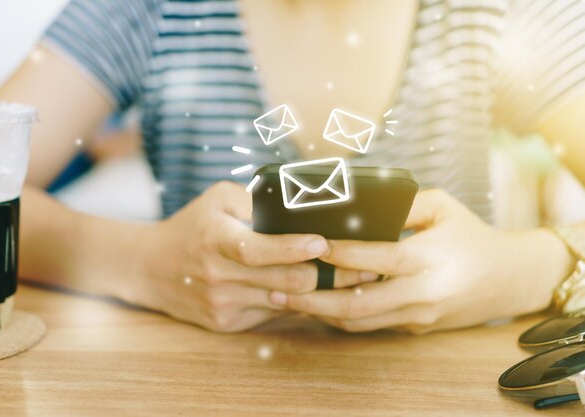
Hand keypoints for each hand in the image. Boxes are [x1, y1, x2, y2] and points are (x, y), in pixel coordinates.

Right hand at [119, 181, 370, 331]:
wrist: (150, 268)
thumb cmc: (191, 227)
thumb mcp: (217, 199)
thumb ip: (254, 200)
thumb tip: (298, 208)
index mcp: (215, 241)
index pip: (259, 250)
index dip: (295, 248)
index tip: (324, 242)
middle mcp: (219, 277)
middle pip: (285, 284)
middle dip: (325, 275)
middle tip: (356, 265)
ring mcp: (223, 305)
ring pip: (285, 303)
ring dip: (316, 291)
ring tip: (344, 278)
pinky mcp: (226, 323)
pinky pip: (273, 314)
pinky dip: (291, 302)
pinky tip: (304, 289)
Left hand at [271, 189, 574, 332]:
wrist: (509, 279)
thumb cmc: (472, 235)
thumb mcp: (442, 206)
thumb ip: (402, 204)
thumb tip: (357, 206)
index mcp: (427, 259)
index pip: (373, 258)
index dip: (337, 253)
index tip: (306, 243)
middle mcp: (420, 293)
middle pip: (356, 303)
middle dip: (313, 296)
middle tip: (278, 285)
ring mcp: (416, 316)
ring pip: (358, 322)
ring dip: (319, 312)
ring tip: (286, 298)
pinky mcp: (414, 327)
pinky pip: (370, 326)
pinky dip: (340, 318)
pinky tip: (316, 304)